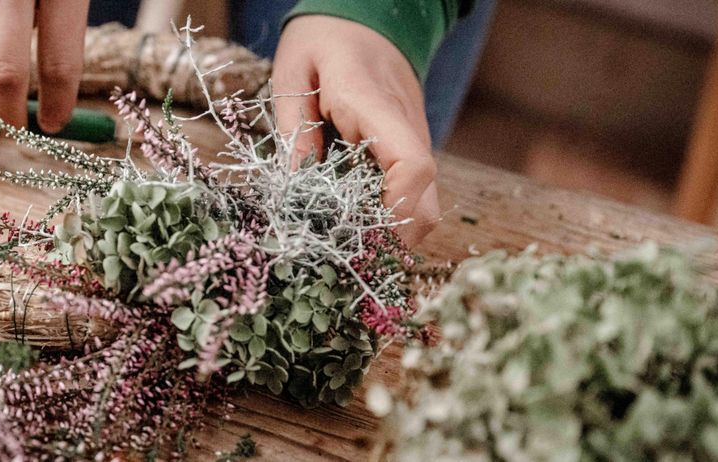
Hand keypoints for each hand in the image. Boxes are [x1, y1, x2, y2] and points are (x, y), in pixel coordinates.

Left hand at [273, 15, 439, 246]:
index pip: (412, 164)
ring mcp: (413, 139)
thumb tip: (296, 187)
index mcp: (374, 104)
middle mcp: (405, 127)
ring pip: (423, 202)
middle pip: (426, 198)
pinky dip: (387, 213)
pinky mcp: (408, 148)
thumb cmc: (321, 41)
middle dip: (392, 237)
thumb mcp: (291, 73)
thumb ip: (294, 128)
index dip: (396, 209)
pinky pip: (410, 192)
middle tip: (345, 254)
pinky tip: (352, 220)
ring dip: (390, 229)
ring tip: (345, 242)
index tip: (362, 235)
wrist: (364, 17)